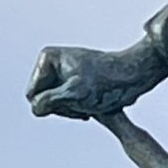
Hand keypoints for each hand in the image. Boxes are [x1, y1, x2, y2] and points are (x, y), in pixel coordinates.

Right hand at [26, 38, 163, 121]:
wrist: (134, 75)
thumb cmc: (106, 82)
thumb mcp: (74, 95)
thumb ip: (49, 102)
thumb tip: (35, 107)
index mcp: (47, 58)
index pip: (33, 94)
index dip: (52, 104)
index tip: (75, 101)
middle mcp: (52, 63)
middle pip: (42, 99)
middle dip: (62, 107)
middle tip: (84, 106)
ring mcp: (62, 72)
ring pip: (54, 104)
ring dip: (71, 109)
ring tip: (90, 105)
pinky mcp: (73, 81)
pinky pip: (65, 102)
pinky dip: (77, 108)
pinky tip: (92, 108)